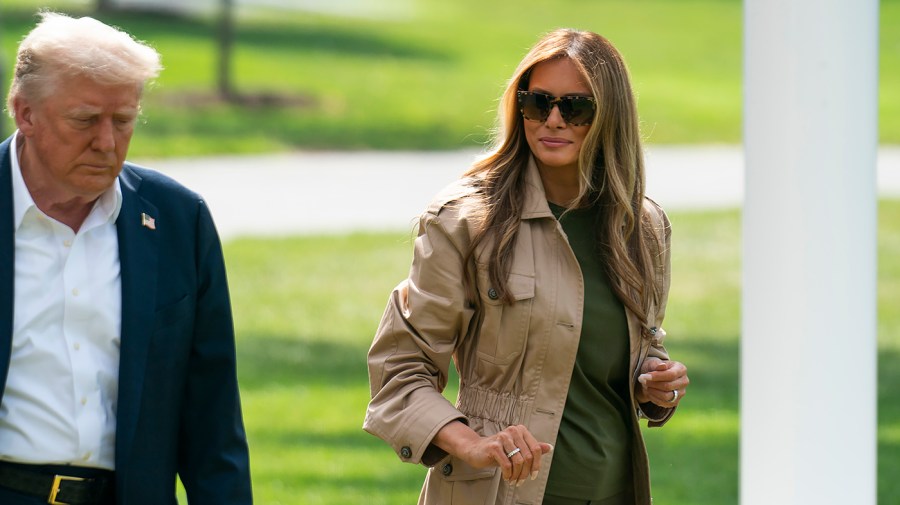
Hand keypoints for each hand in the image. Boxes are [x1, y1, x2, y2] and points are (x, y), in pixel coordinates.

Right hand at [433, 421, 552, 485]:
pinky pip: (507, 464)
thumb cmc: (498, 450)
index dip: (537, 464)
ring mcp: (503, 438)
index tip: (533, 475)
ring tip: (514, 481)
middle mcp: (513, 431)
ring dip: (517, 475)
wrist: (476, 450)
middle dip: (526, 472)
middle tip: (521, 481)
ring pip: (519, 461)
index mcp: (520, 430)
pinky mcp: (494, 446)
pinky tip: (507, 477)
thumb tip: (549, 447)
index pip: (536, 448)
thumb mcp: (516, 448)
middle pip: (528, 456)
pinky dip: (508, 474)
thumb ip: (532, 447)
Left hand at [636, 357, 688, 407]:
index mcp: (681, 369)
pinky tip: (648, 392)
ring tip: (645, 385)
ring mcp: (681, 393)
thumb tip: (662, 366)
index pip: (671, 375)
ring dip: (653, 391)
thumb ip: (657, 364)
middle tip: (642, 380)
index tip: (644, 376)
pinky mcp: (675, 402)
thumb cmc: (654, 368)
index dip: (657, 376)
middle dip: (653, 384)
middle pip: (668, 386)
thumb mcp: (653, 363)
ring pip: (666, 396)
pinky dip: (654, 398)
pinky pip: (664, 403)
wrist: (654, 377)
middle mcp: (684, 381)